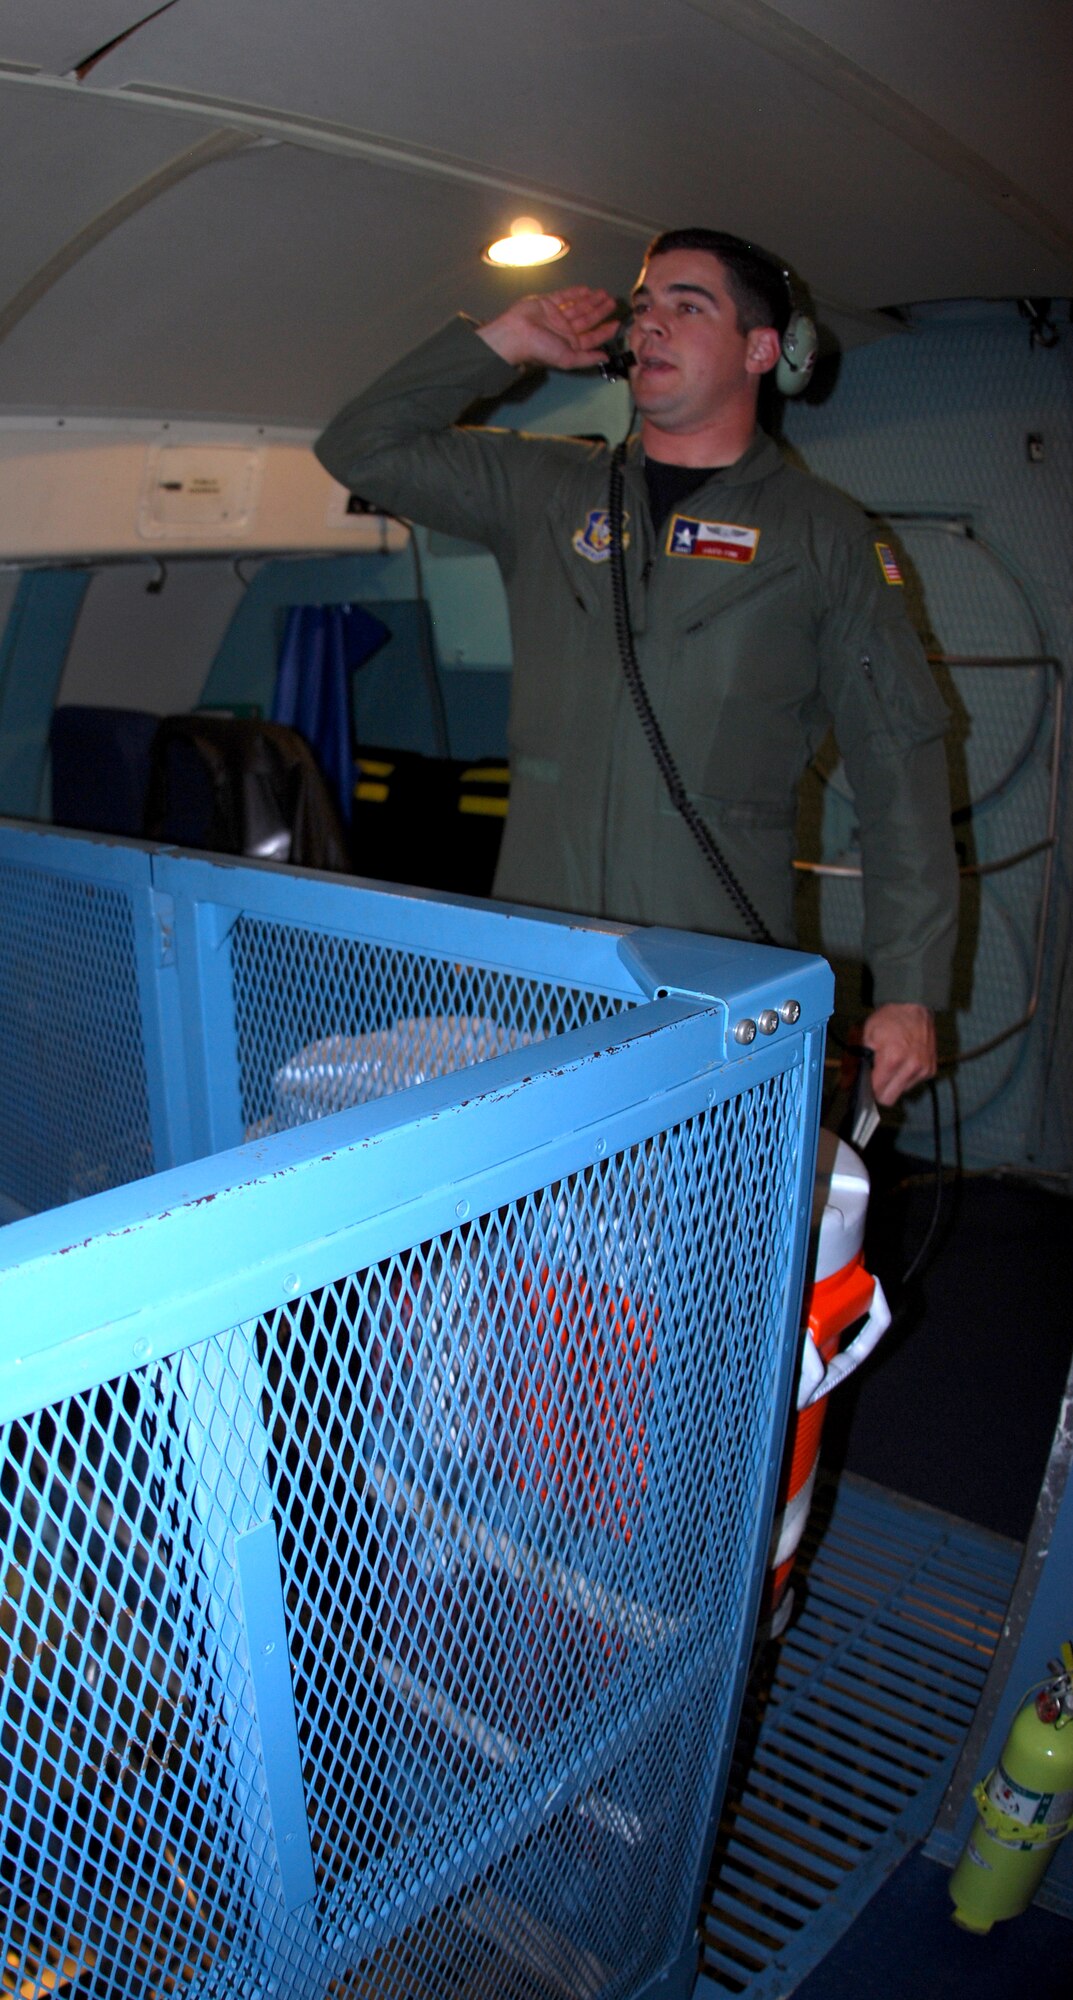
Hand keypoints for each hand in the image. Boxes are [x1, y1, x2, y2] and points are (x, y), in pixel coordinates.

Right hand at [478, 285, 620, 370]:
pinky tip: (587, 290)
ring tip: (604, 294)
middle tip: (613, 302)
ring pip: (578, 307)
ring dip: (591, 301)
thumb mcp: (568, 359)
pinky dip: (575, 293)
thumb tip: (606, 358)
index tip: (617, 323)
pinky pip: (564, 296)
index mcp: (570, 345)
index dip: (605, 331)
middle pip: (587, 320)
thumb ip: (587, 358)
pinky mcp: (548, 303)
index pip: (592, 337)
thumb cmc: (540, 349)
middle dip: (600, 311)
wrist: (516, 334)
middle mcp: (565, 331)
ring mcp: (556, 316)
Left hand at [861, 1003, 937, 1106]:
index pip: (877, 1092)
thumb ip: (853, 1063)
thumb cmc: (888, 1019)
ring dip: (894, 1083)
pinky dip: (906, 1077)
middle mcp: (912, 1067)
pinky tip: (903, 1061)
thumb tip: (845, 1085)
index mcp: (893, 1058)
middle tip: (876, 1075)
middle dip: (880, 1090)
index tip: (864, 1081)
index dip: (868, 1089)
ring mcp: (924, 1069)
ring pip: (902, 1092)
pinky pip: (913, 1084)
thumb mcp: (864, 1036)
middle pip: (890, 1099)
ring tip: (891, 1063)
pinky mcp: (931, 1069)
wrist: (914, 1005)